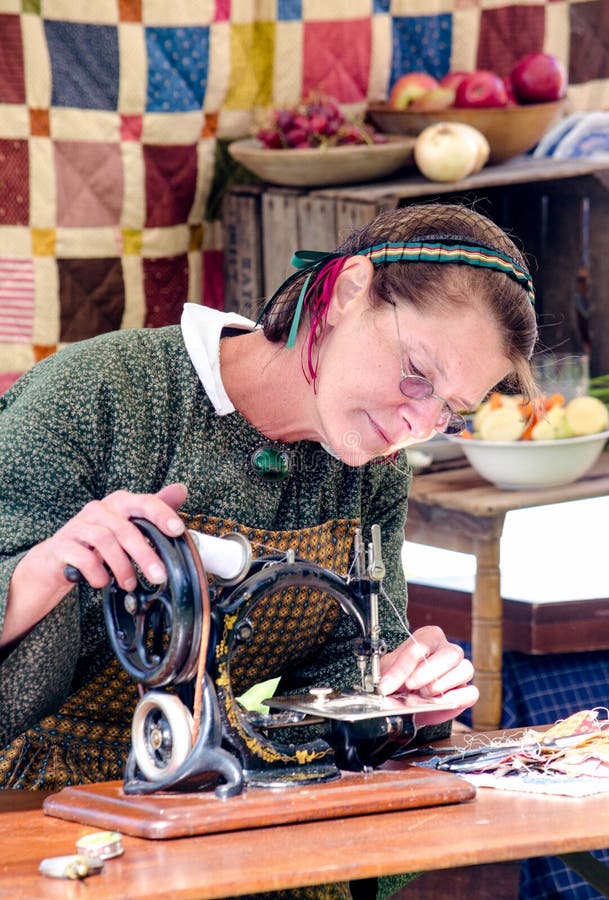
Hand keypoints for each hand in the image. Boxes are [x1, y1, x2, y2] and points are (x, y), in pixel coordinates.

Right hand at [52, 482, 187, 591]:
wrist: (60, 556)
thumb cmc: (100, 540)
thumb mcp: (128, 525)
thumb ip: (153, 512)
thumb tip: (181, 491)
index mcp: (120, 502)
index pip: (145, 502)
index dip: (162, 515)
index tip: (178, 530)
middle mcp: (99, 509)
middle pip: (126, 528)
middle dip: (145, 554)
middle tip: (159, 576)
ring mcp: (78, 525)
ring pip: (105, 541)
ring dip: (122, 567)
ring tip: (129, 584)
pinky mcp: (63, 544)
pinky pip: (83, 557)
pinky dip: (97, 573)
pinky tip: (103, 582)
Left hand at [378, 625, 477, 725]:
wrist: (407, 699)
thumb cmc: (400, 681)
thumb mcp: (389, 676)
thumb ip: (389, 681)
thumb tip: (385, 690)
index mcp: (428, 637)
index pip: (421, 646)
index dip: (403, 667)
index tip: (387, 685)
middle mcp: (448, 650)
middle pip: (450, 653)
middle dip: (428, 672)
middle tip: (410, 685)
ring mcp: (461, 669)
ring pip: (465, 669)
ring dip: (441, 685)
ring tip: (423, 694)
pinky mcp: (467, 691)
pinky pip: (471, 692)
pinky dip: (454, 700)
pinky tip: (437, 703)